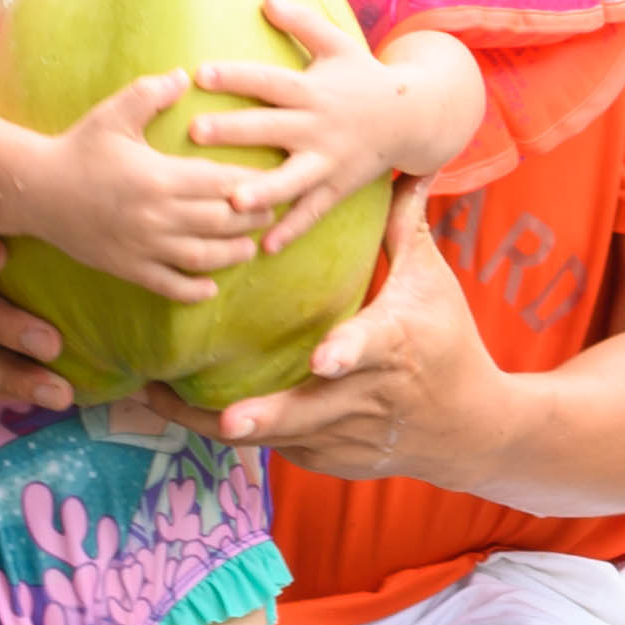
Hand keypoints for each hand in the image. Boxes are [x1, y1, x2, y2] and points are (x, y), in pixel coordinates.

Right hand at [26, 72, 248, 304]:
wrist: (35, 190)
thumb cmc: (78, 148)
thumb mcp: (112, 115)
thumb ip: (150, 94)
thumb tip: (184, 74)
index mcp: (159, 177)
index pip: (221, 183)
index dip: (250, 185)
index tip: (267, 181)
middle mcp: (156, 215)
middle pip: (220, 222)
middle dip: (250, 219)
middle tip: (269, 213)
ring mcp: (142, 246)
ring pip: (202, 257)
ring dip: (232, 255)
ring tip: (248, 248)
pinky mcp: (127, 268)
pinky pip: (168, 285)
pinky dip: (193, 290)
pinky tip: (210, 287)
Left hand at [165, 200, 503, 470]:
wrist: (468, 428)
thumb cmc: (449, 343)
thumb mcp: (432, 283)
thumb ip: (405, 228)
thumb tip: (406, 166)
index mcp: (394, 345)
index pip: (371, 348)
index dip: (348, 353)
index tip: (323, 361)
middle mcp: (367, 396)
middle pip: (310, 411)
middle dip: (267, 417)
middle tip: (226, 417)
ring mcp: (345, 434)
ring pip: (277, 436)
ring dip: (216, 423)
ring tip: (155, 400)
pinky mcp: (328, 458)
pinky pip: (276, 447)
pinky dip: (235, 435)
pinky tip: (180, 411)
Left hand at [187, 9, 479, 244]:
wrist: (413, 117)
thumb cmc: (363, 76)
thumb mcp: (338, 43)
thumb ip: (301, 22)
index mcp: (312, 90)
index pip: (269, 80)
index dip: (236, 75)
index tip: (200, 72)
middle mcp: (318, 126)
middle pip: (272, 128)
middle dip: (235, 131)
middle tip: (195, 132)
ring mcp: (328, 160)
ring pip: (292, 179)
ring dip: (264, 190)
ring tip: (233, 201)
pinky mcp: (337, 186)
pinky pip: (313, 212)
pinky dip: (292, 229)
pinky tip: (264, 246)